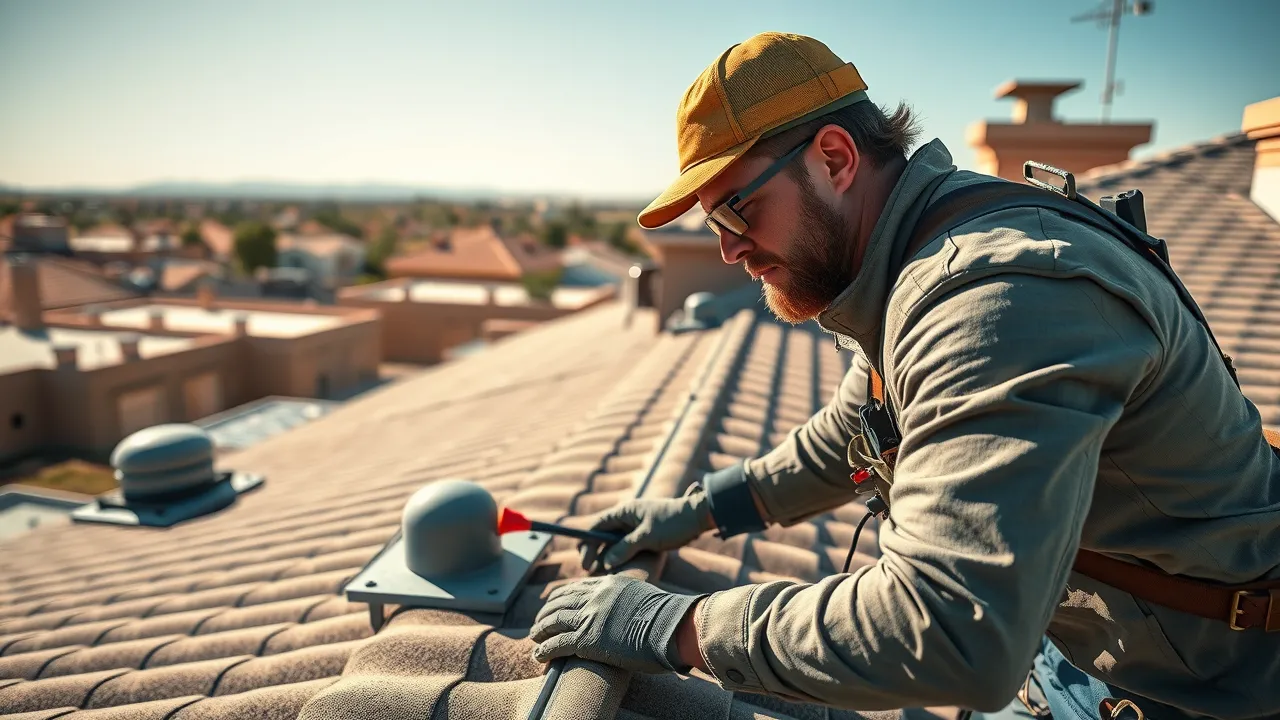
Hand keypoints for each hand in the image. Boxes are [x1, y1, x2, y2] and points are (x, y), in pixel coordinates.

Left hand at [529, 575, 703, 673]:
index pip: (576, 587)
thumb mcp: (642, 595)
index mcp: (608, 583)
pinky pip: (558, 643)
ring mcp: (591, 617)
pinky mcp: (588, 640)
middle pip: (560, 601)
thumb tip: (624, 608)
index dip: (560, 597)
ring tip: (533, 637)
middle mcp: (596, 596)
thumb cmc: (667, 617)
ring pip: (554, 620)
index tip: (552, 603)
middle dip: (545, 612)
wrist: (674, 627)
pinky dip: (545, 649)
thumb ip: (625, 597)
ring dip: (540, 630)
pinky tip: (539, 655)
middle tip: (538, 622)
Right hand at [579, 487, 713, 571]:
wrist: (698, 517)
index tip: (585, 562)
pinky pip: (626, 547)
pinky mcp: (644, 535)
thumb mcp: (647, 537)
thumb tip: (606, 562)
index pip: (597, 526)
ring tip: (601, 575)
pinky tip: (617, 570)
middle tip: (589, 571)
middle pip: (603, 535)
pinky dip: (619, 557)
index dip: (588, 544)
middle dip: (595, 553)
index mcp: (624, 511)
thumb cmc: (673, 523)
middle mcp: (627, 518)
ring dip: (607, 557)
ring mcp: (635, 527)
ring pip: (614, 543)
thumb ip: (625, 548)